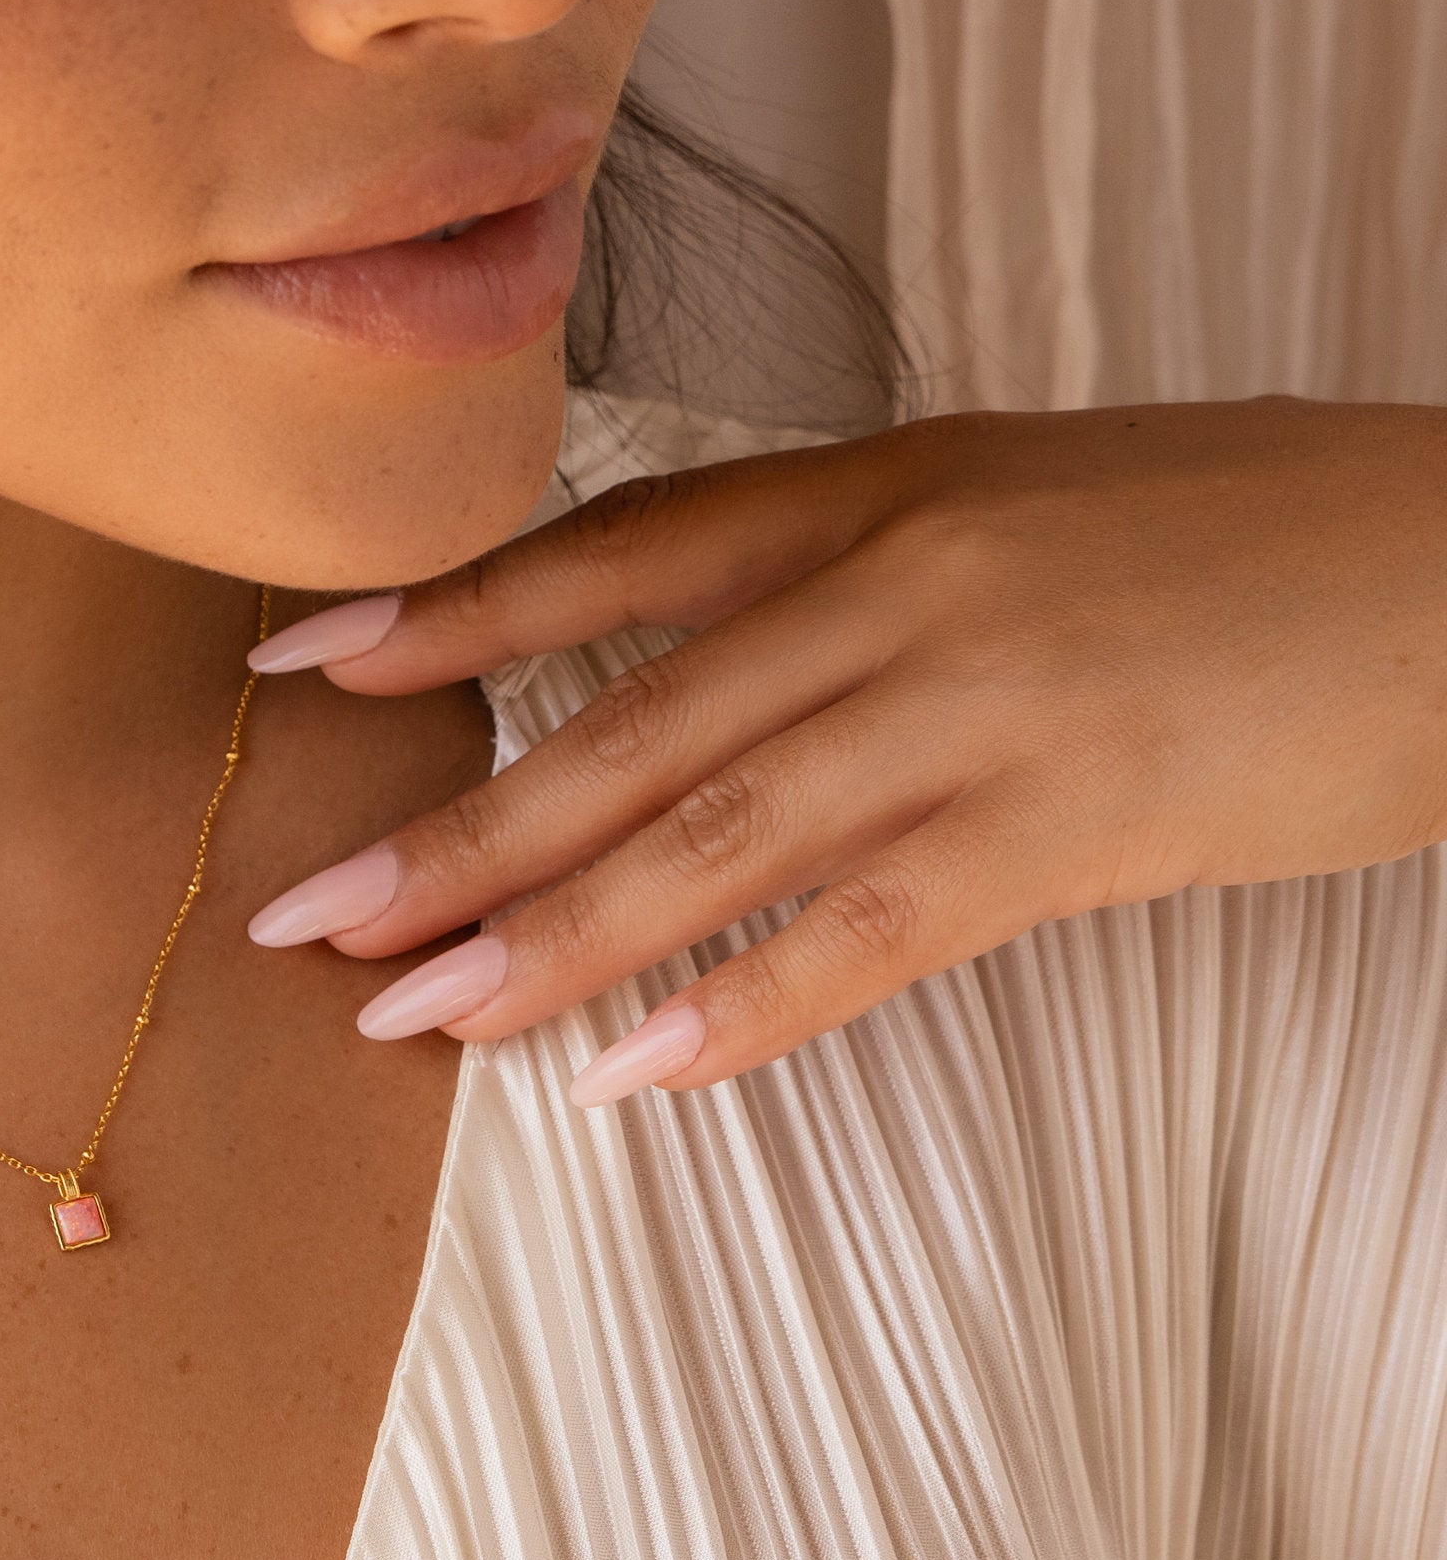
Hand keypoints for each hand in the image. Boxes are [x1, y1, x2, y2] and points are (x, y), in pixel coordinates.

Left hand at [242, 400, 1446, 1100]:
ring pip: (712, 836)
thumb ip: (863, 566)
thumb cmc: (1255, 536)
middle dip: (451, 832)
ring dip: (550, 939)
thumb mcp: (1025, 501)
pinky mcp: (1076, 816)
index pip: (609, 552)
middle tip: (304, 921)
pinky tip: (631, 1072)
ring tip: (416, 1018)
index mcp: (877, 486)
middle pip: (625, 721)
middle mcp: (899, 579)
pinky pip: (870, 930)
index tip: (304, 669)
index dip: (446, 613)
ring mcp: (980, 698)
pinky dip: (745, 1005)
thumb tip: (718, 661)